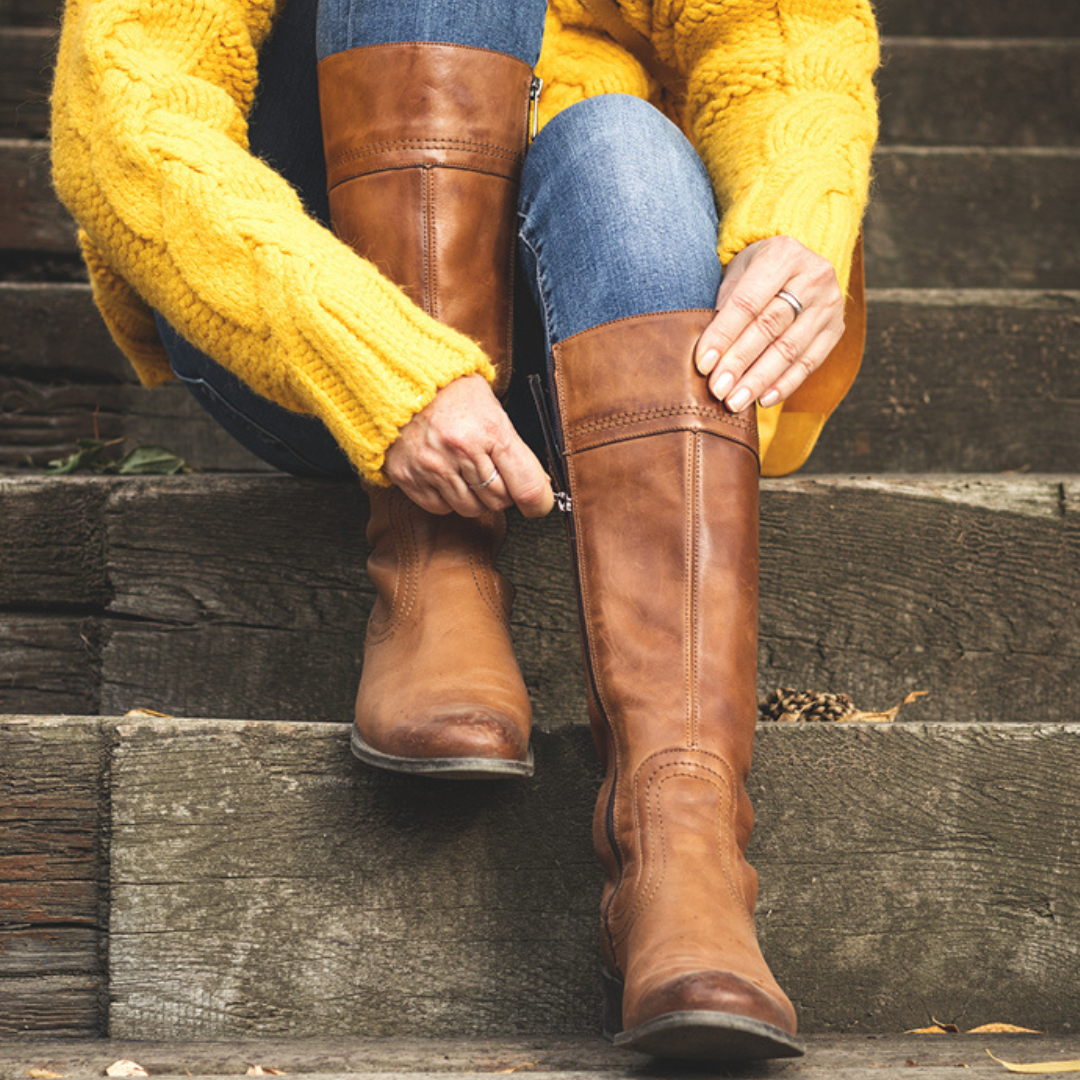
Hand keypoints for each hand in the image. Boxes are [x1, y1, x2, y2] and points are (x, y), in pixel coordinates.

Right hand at [383, 374, 553, 517]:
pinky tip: (445, 474)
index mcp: (490, 430)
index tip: (539, 504)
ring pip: (471, 509)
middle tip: (495, 474)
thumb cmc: (452, 391)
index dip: (538, 502)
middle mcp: (461, 451)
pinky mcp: (409, 478)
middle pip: (499, 501)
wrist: (401, 379)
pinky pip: (441, 507)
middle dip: (503, 493)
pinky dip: (447, 498)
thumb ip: (512, 447)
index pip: (526, 486)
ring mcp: (433, 466)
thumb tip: (535, 482)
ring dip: (475, 498)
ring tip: (467, 471)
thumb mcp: (493, 408)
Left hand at [695, 236, 844, 411]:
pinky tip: (763, 400)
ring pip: (790, 349)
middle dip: (740, 362)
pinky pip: (810, 363)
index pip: (747, 302)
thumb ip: (723, 309)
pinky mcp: (836, 328)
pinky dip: (784, 384)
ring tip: (735, 402)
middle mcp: (813, 275)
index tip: (703, 364)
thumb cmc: (756, 273)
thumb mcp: (736, 275)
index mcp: (782, 254)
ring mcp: (829, 304)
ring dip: (759, 380)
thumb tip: (707, 358)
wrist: (796, 264)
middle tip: (718, 390)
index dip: (723, 335)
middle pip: (770, 327)